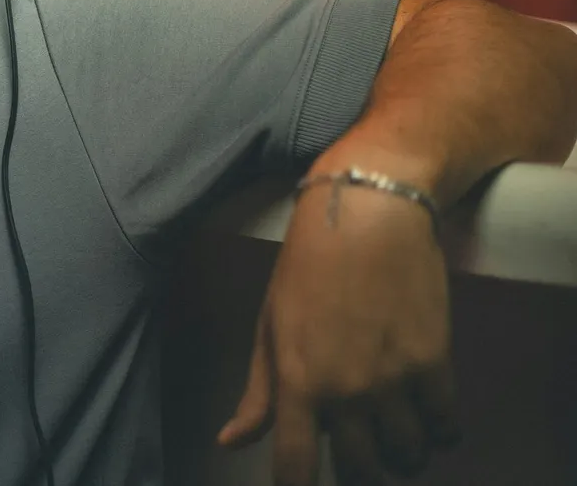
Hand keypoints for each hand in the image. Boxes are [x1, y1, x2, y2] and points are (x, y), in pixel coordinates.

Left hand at [217, 181, 460, 484]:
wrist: (368, 215)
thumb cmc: (307, 266)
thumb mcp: (270, 324)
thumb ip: (258, 391)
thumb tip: (230, 442)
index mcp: (296, 381)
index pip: (295, 467)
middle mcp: (345, 390)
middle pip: (359, 470)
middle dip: (358, 469)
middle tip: (358, 449)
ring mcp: (393, 380)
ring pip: (407, 457)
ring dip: (400, 454)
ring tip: (394, 433)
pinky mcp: (435, 364)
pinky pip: (445, 428)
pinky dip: (437, 432)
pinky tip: (425, 413)